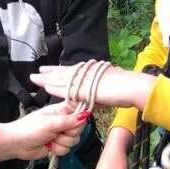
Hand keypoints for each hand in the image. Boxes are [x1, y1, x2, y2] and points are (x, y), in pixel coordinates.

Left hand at [8, 102, 87, 159]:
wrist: (16, 144)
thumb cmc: (28, 129)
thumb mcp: (50, 123)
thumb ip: (69, 120)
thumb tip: (86, 115)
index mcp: (60, 110)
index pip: (79, 109)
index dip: (81, 115)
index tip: (76, 120)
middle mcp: (62, 122)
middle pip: (79, 128)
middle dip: (69, 133)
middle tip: (57, 132)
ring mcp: (60, 134)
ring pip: (74, 140)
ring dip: (62, 142)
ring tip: (50, 139)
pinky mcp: (58, 145)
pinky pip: (67, 150)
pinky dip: (57, 150)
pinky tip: (48, 146)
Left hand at [29, 65, 154, 109]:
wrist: (134, 88)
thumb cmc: (126, 89)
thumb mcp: (108, 90)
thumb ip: (96, 95)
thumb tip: (90, 100)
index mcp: (92, 72)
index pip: (71, 70)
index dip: (58, 71)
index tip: (47, 69)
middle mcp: (87, 73)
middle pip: (64, 73)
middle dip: (49, 73)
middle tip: (36, 73)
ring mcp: (86, 80)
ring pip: (63, 79)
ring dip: (48, 79)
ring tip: (35, 79)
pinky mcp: (87, 89)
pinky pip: (69, 88)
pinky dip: (57, 88)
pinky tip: (47, 87)